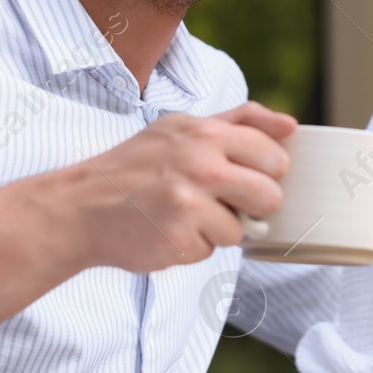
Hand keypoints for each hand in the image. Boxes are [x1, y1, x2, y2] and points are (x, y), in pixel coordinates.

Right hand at [66, 101, 297, 272]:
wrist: (80, 207)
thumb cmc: (138, 166)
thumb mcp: (182, 127)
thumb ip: (239, 121)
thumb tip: (291, 126)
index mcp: (205, 133)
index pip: (274, 155)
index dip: (265, 172)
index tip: (242, 175)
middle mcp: (200, 164)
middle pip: (270, 196)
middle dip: (252, 206)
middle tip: (220, 201)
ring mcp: (189, 203)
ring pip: (241, 230)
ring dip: (218, 229)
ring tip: (184, 214)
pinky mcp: (180, 239)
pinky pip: (212, 251)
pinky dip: (194, 246)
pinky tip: (167, 230)